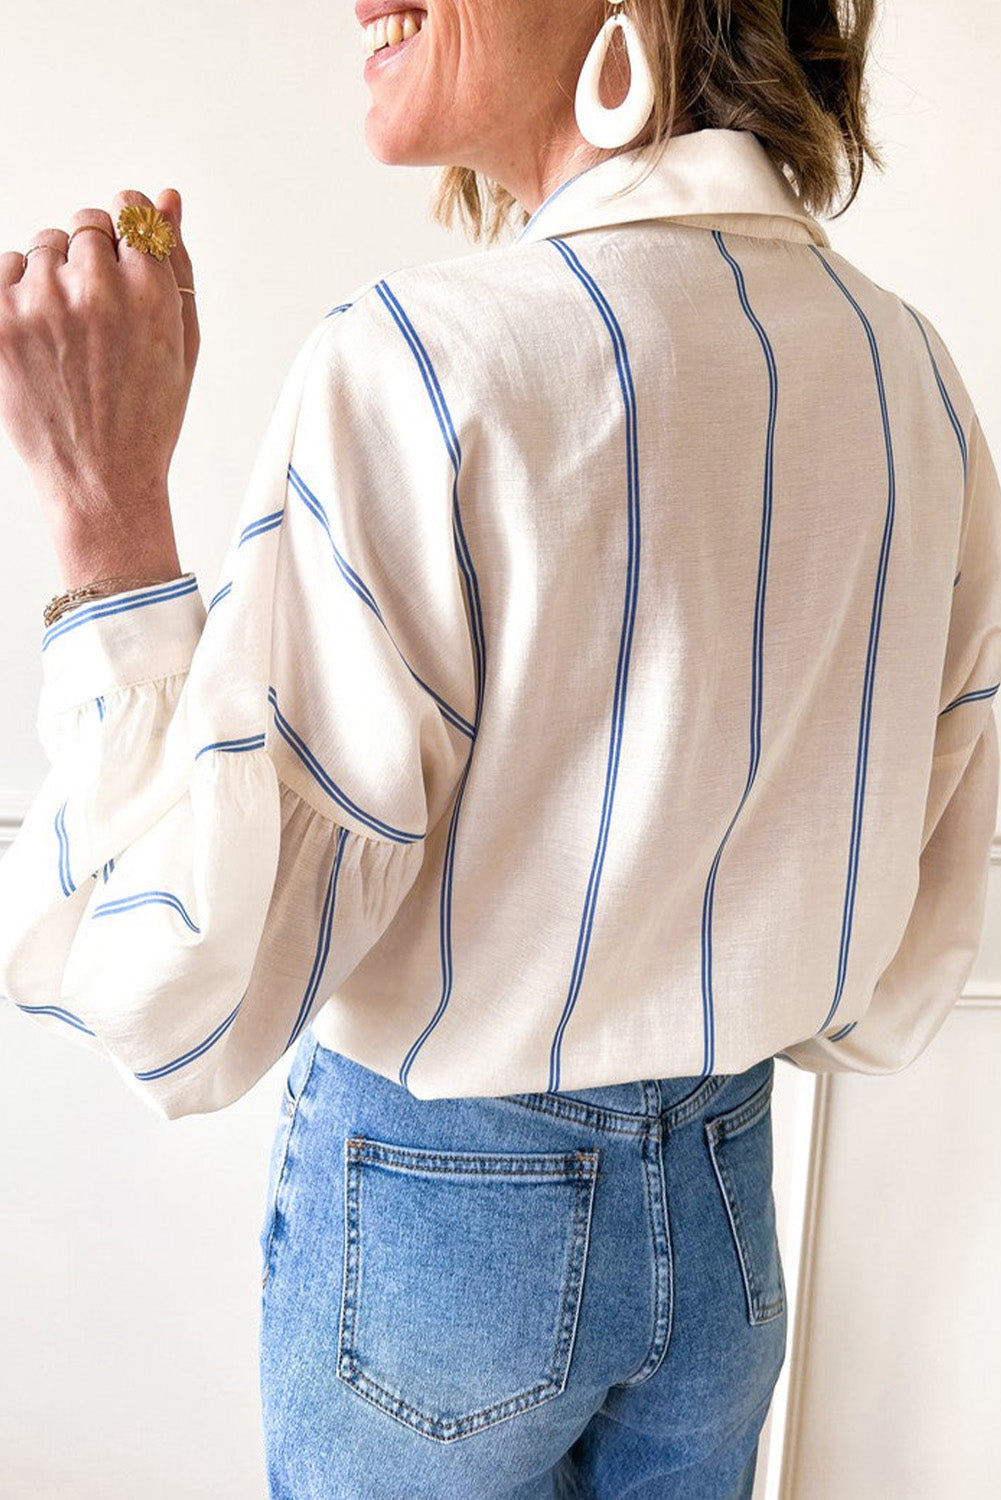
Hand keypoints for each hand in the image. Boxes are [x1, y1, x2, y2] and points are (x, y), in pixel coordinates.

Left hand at [0, 187, 198, 541]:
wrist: (102, 481)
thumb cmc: (147, 418)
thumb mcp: (182, 343)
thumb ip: (176, 264)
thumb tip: (167, 200)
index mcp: (150, 291)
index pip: (129, 211)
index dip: (126, 231)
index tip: (121, 256)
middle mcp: (95, 289)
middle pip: (84, 226)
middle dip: (90, 258)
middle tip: (96, 317)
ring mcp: (41, 305)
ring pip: (41, 248)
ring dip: (51, 277)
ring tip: (67, 336)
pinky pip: (2, 267)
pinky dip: (15, 292)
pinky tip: (37, 335)